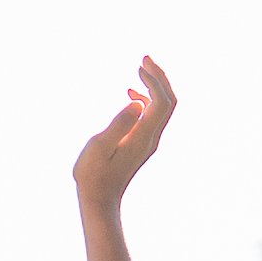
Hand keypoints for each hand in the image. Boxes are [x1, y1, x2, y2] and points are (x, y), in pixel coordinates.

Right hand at [73, 57, 175, 213]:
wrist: (99, 201)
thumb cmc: (93, 176)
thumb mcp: (99, 148)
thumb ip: (118, 124)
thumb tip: (137, 104)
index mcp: (143, 136)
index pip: (161, 101)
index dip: (155, 80)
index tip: (141, 64)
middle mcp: (151, 138)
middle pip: (168, 101)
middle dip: (160, 78)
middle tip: (145, 59)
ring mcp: (148, 142)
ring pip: (162, 108)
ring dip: (155, 87)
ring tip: (139, 70)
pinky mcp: (141, 145)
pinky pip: (152, 116)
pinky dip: (146, 100)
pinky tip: (130, 95)